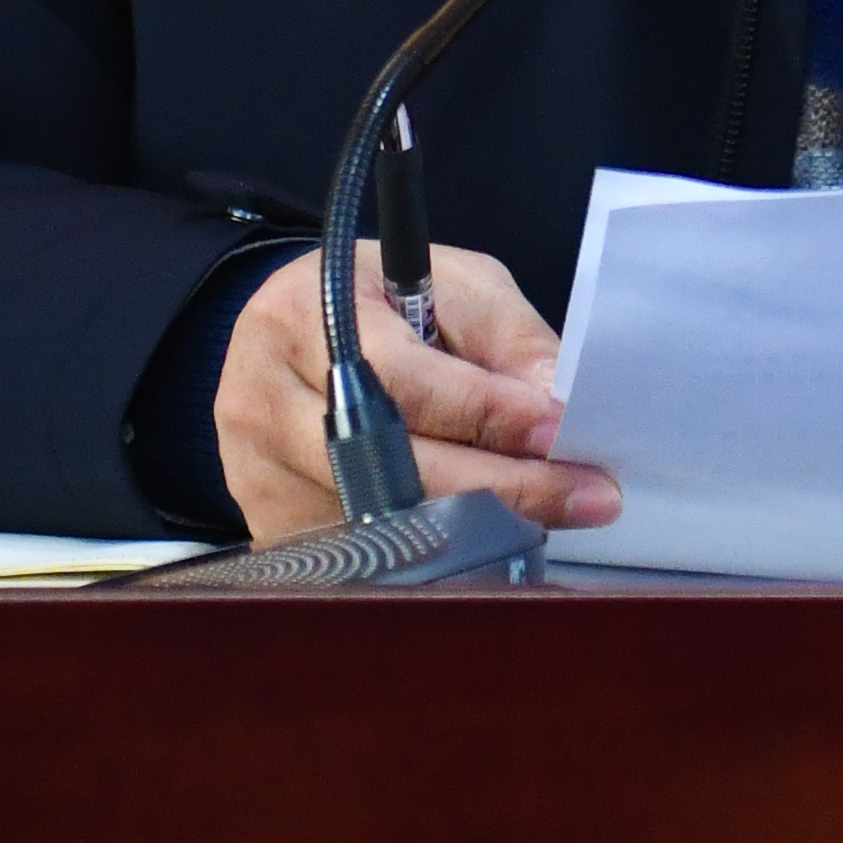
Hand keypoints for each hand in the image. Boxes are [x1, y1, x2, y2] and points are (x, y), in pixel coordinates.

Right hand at [214, 241, 623, 542]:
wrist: (291, 339)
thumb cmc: (378, 305)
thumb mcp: (448, 286)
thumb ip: (504, 336)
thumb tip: (555, 399)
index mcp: (305, 312)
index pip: (406, 378)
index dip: (488, 410)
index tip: (560, 431)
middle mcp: (266, 396)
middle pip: (395, 463)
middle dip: (502, 483)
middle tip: (584, 494)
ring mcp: (258, 471)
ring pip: (384, 521)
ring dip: (479, 524)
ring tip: (551, 514)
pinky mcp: (268, 525)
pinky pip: (363, 556)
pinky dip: (434, 552)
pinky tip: (488, 540)